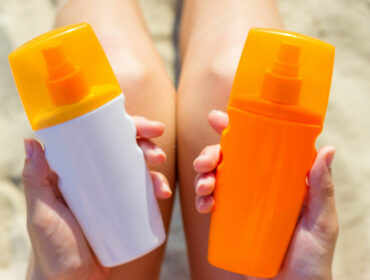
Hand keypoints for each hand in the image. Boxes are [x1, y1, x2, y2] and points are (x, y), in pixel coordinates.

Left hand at [24, 117, 171, 279]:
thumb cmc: (51, 248)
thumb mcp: (42, 213)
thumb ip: (35, 180)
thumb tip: (32, 141)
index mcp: (75, 171)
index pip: (100, 138)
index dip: (124, 127)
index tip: (143, 127)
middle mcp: (94, 177)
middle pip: (123, 149)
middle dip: (145, 143)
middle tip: (157, 151)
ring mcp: (110, 193)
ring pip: (137, 168)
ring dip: (155, 166)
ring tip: (161, 175)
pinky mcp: (123, 209)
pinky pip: (143, 192)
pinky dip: (156, 188)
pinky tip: (162, 193)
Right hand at [193, 110, 337, 279]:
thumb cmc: (313, 257)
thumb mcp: (321, 220)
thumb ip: (321, 188)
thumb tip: (327, 149)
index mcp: (279, 178)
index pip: (256, 146)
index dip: (235, 130)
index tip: (217, 119)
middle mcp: (257, 185)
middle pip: (228, 159)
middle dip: (210, 154)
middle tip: (205, 162)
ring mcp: (241, 203)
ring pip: (214, 178)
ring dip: (202, 176)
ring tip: (204, 187)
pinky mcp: (229, 221)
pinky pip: (209, 203)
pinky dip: (201, 200)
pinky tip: (204, 205)